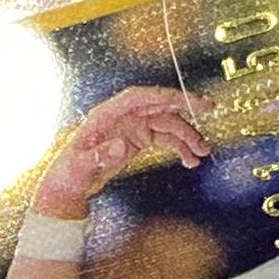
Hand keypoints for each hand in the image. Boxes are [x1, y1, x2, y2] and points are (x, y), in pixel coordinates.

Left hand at [32, 84, 208, 221]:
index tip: (184, 98)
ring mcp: (132, 126)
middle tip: (209, 107)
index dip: (162, 95)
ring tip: (202, 153)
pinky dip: (179, 148)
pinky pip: (165, 138)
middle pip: (159, 105)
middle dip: (185, 106)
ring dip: (187, 136)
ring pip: (167, 124)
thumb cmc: (69, 172)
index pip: (139, 97)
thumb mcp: (80, 167)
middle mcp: (123, 116)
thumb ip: (100, 156)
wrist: (70, 184)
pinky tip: (190, 160)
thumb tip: (121, 146)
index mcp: (107, 115)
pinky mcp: (138, 139)